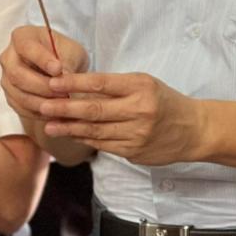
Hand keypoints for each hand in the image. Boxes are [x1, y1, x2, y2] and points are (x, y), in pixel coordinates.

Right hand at [0, 25, 87, 119]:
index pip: (27, 47)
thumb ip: (67, 62)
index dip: (41, 59)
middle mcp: (8, 57)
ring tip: (63, 104)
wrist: (62, 68)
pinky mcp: (11, 96)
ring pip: (18, 94)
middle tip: (63, 92)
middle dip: (42, 86)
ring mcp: (6, 78)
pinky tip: (56, 112)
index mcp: (22, 37)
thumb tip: (63, 77)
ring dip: (42, 102)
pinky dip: (39, 113)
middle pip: (17, 74)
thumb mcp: (72, 52)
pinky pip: (21, 108)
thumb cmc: (65, 53)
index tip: (58, 68)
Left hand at [36, 71, 205, 165]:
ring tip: (49, 125)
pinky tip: (71, 134)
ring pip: (95, 131)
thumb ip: (115, 86)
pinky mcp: (134, 152)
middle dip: (65, 108)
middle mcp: (139, 110)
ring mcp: (137, 134)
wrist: (194, 130)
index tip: (53, 82)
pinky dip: (85, 139)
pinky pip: (103, 145)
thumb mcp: (144, 84)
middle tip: (42, 106)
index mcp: (141, 87)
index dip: (75, 83)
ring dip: (69, 128)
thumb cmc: (165, 101)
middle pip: (94, 109)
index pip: (101, 83)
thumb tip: (77, 86)